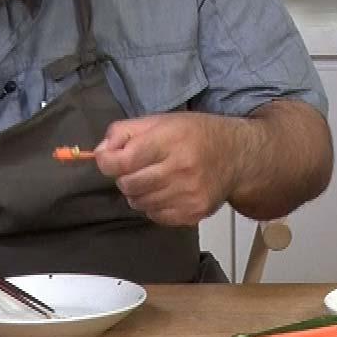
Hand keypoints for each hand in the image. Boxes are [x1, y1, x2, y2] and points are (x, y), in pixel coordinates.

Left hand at [92, 112, 241, 226]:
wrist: (237, 156)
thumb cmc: (196, 135)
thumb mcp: (161, 121)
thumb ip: (125, 131)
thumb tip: (99, 152)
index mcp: (171, 140)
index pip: (123, 161)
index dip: (107, 161)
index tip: (109, 159)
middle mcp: (181, 169)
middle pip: (128, 184)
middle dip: (125, 177)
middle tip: (138, 168)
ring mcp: (188, 194)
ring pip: (139, 203)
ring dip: (139, 193)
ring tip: (155, 179)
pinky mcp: (193, 213)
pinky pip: (155, 216)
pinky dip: (153, 205)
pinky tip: (167, 191)